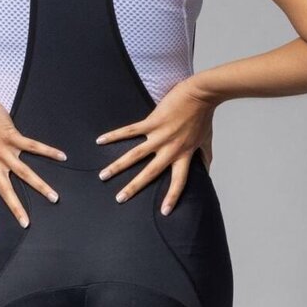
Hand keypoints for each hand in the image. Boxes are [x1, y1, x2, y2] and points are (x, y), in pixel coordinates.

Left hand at [0, 95, 65, 232]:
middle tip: (26, 223)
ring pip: (24, 173)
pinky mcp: (14, 137)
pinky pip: (34, 147)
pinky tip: (62, 156)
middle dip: (17, 208)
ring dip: (40, 186)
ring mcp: (6, 151)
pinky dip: (48, 152)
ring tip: (53, 197)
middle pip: (7, 191)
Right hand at [96, 78, 216, 213]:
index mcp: (184, 155)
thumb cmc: (204, 117)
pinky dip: (114, 135)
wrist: (201, 94)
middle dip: (134, 187)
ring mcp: (159, 136)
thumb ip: (205, 157)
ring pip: (135, 155)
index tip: (164, 213)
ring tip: (103, 175)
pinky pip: (130, 131)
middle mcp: (170, 149)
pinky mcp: (152, 122)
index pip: (178, 182)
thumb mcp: (206, 140)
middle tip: (119, 199)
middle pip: (150, 173)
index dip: (172, 197)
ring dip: (118, 166)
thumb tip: (207, 170)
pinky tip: (100, 141)